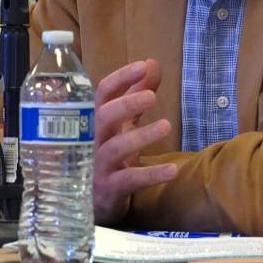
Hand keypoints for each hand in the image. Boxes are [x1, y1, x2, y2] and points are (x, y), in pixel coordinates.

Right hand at [92, 59, 177, 223]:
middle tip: (151, 97)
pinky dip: (151, 175)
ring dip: (141, 136)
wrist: (90, 199)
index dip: (121, 78)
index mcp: (95, 118)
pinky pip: (129, 180)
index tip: (142, 66)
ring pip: (115, 148)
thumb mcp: (122, 122)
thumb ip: (136, 93)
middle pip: (103, 117)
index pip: (102, 92)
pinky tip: (172, 170)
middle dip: (126, 105)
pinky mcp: (109, 189)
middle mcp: (92, 139)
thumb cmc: (107, 152)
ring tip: (166, 126)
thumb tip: (151, 63)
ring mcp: (98, 164)